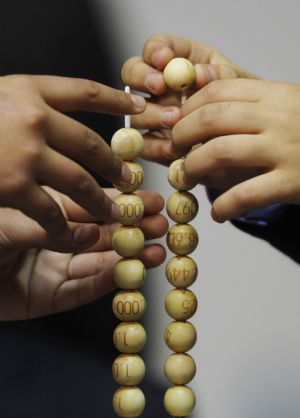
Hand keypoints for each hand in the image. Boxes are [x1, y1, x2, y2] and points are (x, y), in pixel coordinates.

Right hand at [0, 74, 145, 240]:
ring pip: (81, 182)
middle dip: (116, 166)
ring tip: (116, 212)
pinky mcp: (11, 187)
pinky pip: (53, 213)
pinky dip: (69, 227)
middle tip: (131, 179)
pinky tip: (81, 235)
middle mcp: (31, 117)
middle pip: (92, 144)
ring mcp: (23, 153)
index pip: (85, 90)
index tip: (141, 109)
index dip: (118, 100)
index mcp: (27, 90)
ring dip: (101, 201)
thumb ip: (27, 107)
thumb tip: (59, 115)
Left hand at [0, 187, 167, 319]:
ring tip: (158, 246)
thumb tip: (90, 231)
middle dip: (133, 227)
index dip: (117, 203)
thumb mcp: (9, 222)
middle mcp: (55, 240)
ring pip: (99, 260)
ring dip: (130, 254)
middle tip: (162, 220)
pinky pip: (84, 289)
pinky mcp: (52, 297)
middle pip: (101, 232)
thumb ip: (47, 225)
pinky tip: (132, 269)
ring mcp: (55, 268)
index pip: (87, 205)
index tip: (144, 198)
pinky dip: (109, 280)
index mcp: (45, 215)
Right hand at [121, 33, 258, 164]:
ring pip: (135, 110)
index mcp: (182, 61)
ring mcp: (155, 114)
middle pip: (133, 73)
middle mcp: (162, 86)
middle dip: (142, 77)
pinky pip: (143, 144)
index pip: (157, 48)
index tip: (164, 60)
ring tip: (174, 120)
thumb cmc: (243, 106)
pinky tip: (173, 148)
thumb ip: (221, 75)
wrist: (246, 141)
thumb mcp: (238, 86)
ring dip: (151, 113)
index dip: (155, 50)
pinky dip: (156, 145)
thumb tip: (199, 73)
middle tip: (160, 86)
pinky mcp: (155, 143)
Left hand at [173, 78, 299, 221]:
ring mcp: (285, 149)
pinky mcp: (292, 182)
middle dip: (181, 135)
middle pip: (211, 118)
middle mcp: (277, 117)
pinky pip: (245, 194)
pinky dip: (224, 206)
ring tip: (189, 177)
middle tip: (175, 150)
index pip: (217, 91)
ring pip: (220, 152)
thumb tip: (203, 112)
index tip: (178, 124)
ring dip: (194, 167)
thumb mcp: (288, 105)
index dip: (188, 108)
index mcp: (274, 94)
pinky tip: (218, 213)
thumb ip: (253, 104)